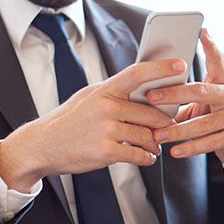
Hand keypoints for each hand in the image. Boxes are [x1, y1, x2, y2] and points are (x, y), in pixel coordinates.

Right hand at [0, 59, 185, 191]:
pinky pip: (138, 155)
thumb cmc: (69, 121)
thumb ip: (114, 94)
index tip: (181, 65)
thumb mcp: (88, 97)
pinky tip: (146, 157)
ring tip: (155, 146)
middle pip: (151, 113)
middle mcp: (106, 107)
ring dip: (155, 143)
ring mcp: (106, 130)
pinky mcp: (105, 152)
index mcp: (104, 90)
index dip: (161, 68)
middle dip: (164, 123)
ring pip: (147, 135)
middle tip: (168, 128)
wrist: (41, 145)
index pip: (137, 73)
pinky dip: (146, 158)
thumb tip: (146, 90)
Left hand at [144, 29, 223, 179]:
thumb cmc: (215, 122)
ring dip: (177, 130)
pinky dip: (190, 147)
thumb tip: (149, 90)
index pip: (218, 61)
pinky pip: (211, 141)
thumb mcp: (202, 106)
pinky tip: (175, 151)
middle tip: (151, 97)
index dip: (212, 46)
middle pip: (202, 91)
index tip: (202, 31)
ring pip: (204, 122)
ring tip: (158, 135)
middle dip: (174, 94)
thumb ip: (185, 97)